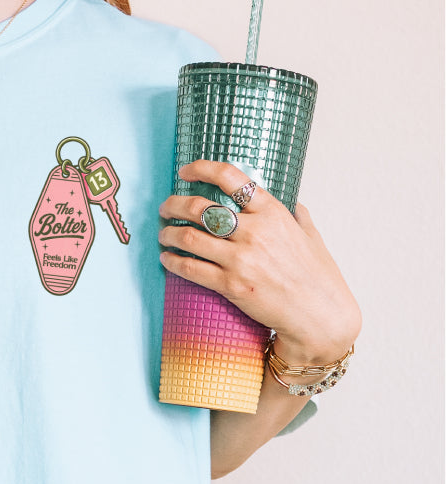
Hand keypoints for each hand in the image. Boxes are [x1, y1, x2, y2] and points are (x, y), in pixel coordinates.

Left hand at [158, 160, 360, 364]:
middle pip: (199, 207)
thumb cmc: (318, 276)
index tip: (186, 171)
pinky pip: (190, 268)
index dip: (201, 168)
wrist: (320, 315)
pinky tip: (167, 258)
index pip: (230, 177)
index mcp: (273, 212)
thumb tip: (292, 203)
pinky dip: (172, 261)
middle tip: (166, 208)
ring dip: (169, 233)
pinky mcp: (230, 285)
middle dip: (174, 204)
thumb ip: (297, 216)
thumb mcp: (312, 236)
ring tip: (164, 233)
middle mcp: (254, 231)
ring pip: (189, 236)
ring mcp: (240, 259)